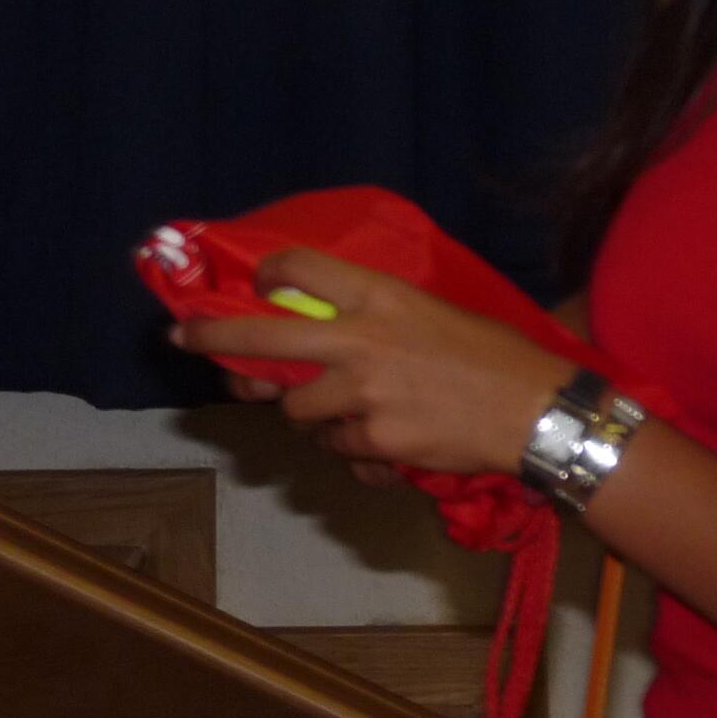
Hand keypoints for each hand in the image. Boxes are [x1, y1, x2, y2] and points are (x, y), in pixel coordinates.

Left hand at [175, 247, 572, 477]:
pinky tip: (386, 444)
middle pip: (260, 338)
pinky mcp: (372, 442)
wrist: (533, 409)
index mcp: (380, 295)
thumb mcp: (431, 311)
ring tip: (348, 413)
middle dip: (213, 339)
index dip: (268, 274)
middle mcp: (359, 340)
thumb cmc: (492, 354)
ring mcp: (361, 394)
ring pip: (295, 410)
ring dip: (310, 414)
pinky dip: (353, 449)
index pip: (299, 268)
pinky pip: (338, 448)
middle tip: (183, 339)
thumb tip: (325, 334)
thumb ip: (376, 318)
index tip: (255, 285)